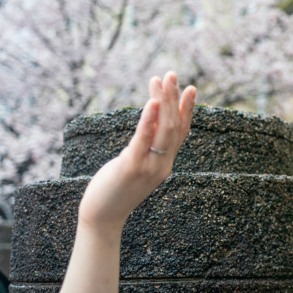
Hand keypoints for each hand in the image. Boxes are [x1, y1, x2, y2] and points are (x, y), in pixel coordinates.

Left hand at [78, 72, 196, 233]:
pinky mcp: (132, 167)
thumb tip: (150, 121)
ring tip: (162, 79)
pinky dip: (149, 119)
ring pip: (164, 129)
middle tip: (172, 74)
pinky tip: (151, 102)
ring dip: (165, 101)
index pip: (181, 132)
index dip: (187, 110)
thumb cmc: (114, 189)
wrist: (102, 217)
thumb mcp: (134, 163)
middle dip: (174, 98)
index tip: (191, 89)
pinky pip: (143, 139)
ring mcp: (149, 166)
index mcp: (165, 163)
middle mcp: (163, 164)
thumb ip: (145, 145)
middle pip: (174, 125)